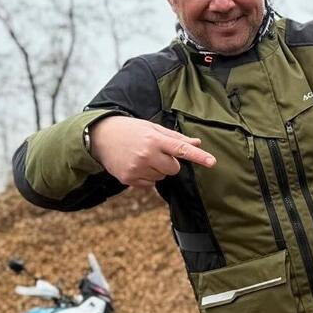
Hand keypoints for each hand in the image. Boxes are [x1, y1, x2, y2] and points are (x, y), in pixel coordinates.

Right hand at [90, 116, 216, 188]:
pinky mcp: (129, 179)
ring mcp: (137, 168)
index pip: (181, 149)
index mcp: (154, 139)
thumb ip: (176, 138)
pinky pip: (150, 184)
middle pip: (174, 169)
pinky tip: (135, 165)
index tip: (213, 162)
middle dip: (169, 163)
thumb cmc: (131, 130)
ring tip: (141, 157)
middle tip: (154, 152)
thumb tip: (197, 144)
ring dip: (156, 169)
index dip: (199, 157)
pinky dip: (146, 177)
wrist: (100, 136)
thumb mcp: (152, 128)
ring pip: (162, 177)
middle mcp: (147, 155)